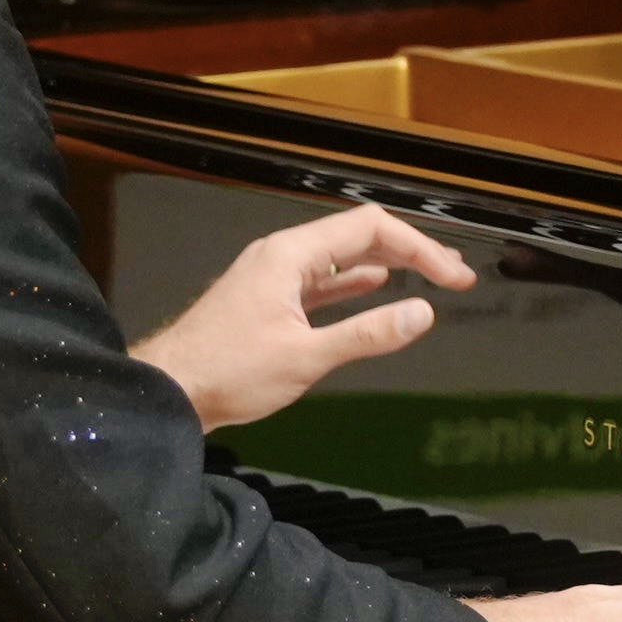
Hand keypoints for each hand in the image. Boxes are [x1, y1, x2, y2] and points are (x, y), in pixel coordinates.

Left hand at [132, 205, 475, 430]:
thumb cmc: (227, 373)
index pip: (370, 229)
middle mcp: (282, 256)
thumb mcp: (306, 357)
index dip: (420, 248)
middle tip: (452, 275)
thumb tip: (422, 313)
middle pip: (357, 236)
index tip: (453, 278)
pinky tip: (376, 288)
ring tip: (427, 278)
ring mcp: (273, 276)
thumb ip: (366, 333)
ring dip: (386, 264)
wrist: (169, 391)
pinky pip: (321, 280)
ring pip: (340, 257)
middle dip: (410, 251)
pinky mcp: (268, 300)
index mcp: (290, 255)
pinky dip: (354, 282)